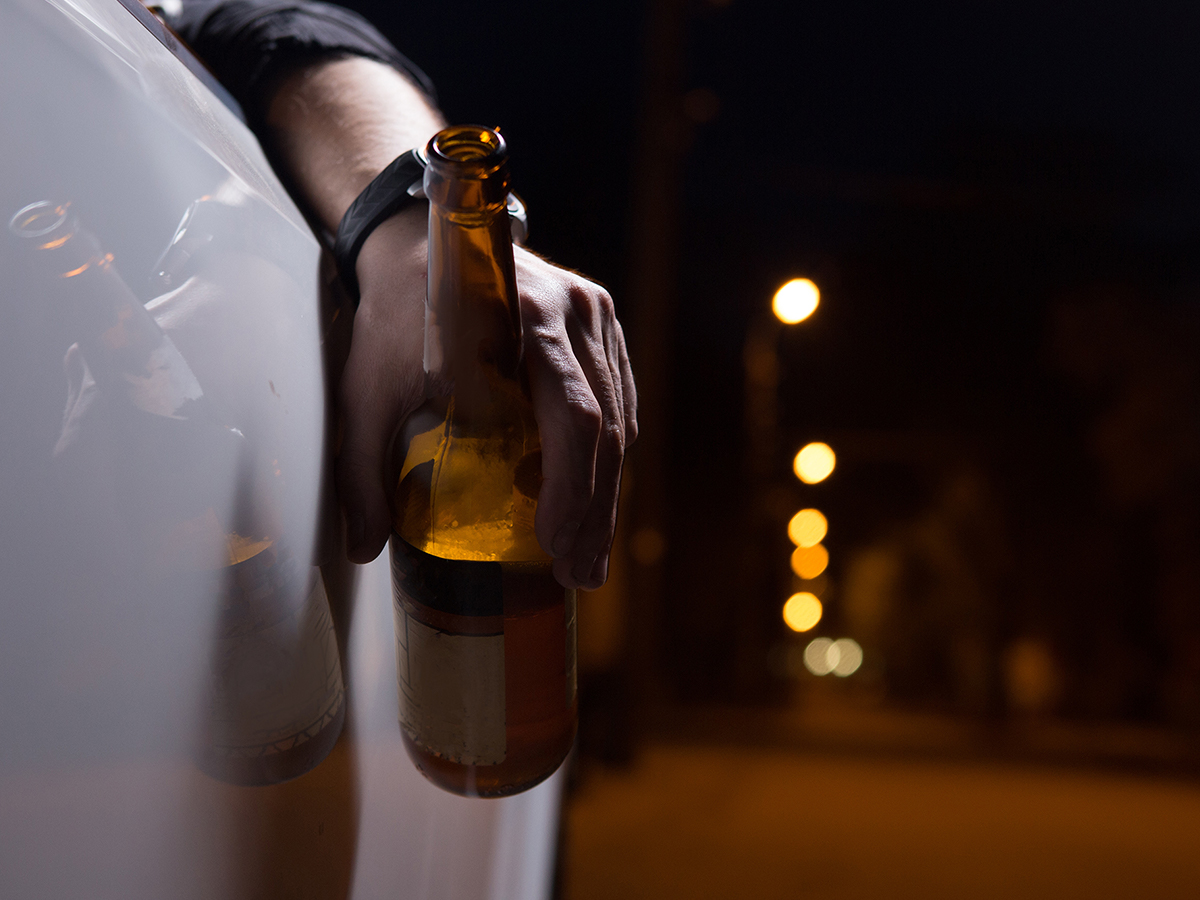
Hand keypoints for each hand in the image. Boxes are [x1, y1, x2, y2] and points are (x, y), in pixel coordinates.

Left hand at [337, 210, 636, 589]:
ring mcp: (594, 315)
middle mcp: (573, 313)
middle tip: (578, 574)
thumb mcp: (366, 393)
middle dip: (593, 511)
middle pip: (605, 429)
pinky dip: (609, 456)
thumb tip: (362, 551)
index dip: (571, 490)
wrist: (418, 244)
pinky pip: (619, 400)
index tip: (553, 546)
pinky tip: (594, 500)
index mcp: (524, 321)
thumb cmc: (393, 318)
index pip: (571, 419)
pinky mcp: (600, 324)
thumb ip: (361, 470)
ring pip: (619, 420)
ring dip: (606, 494)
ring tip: (588, 555)